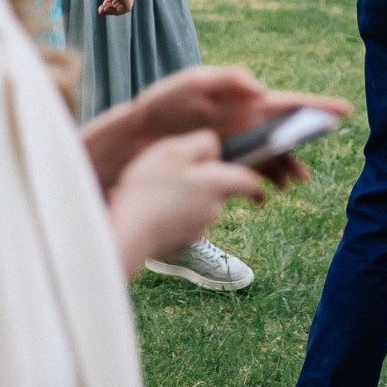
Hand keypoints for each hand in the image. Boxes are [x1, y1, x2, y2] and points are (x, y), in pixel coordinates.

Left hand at [81, 65, 350, 192]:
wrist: (138, 134)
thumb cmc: (165, 102)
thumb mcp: (194, 82)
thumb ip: (227, 80)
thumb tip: (259, 89)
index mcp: (245, 102)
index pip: (287, 104)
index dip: (317, 107)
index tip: (343, 111)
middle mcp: (246, 123)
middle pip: (284, 138)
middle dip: (298, 154)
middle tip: (304, 176)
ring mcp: (236, 143)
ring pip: (270, 160)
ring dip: (282, 173)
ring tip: (285, 188)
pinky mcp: (222, 162)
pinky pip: (250, 175)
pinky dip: (258, 186)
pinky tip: (259, 199)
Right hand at [103, 130, 264, 271]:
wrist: (126, 233)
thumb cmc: (150, 187)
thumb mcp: (174, 150)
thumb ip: (203, 144)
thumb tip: (215, 150)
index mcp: (218, 183)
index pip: (249, 182)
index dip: (255, 185)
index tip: (259, 191)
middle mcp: (214, 208)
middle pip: (219, 191)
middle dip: (206, 182)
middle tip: (178, 172)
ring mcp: (197, 229)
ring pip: (200, 206)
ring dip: (186, 197)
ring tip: (156, 189)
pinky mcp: (180, 242)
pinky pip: (182, 222)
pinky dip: (173, 213)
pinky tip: (150, 207)